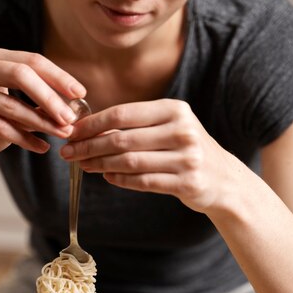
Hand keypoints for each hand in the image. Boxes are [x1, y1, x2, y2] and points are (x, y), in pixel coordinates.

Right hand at [0, 46, 85, 166]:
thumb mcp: (13, 110)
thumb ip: (37, 104)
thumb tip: (73, 107)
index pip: (31, 60)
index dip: (58, 76)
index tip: (81, 93)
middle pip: (22, 74)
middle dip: (51, 97)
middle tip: (72, 117)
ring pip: (11, 104)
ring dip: (43, 122)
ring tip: (63, 135)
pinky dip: (24, 139)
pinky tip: (42, 148)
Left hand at [60, 98, 237, 213]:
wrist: (224, 179)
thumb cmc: (186, 149)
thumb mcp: (169, 127)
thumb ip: (137, 124)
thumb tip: (88, 127)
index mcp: (175, 110)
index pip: (123, 113)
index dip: (93, 123)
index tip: (72, 131)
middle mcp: (182, 131)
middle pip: (122, 138)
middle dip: (89, 146)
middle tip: (68, 152)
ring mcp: (187, 158)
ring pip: (129, 162)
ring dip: (100, 164)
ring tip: (83, 165)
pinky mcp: (187, 182)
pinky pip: (143, 182)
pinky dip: (120, 180)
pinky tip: (106, 176)